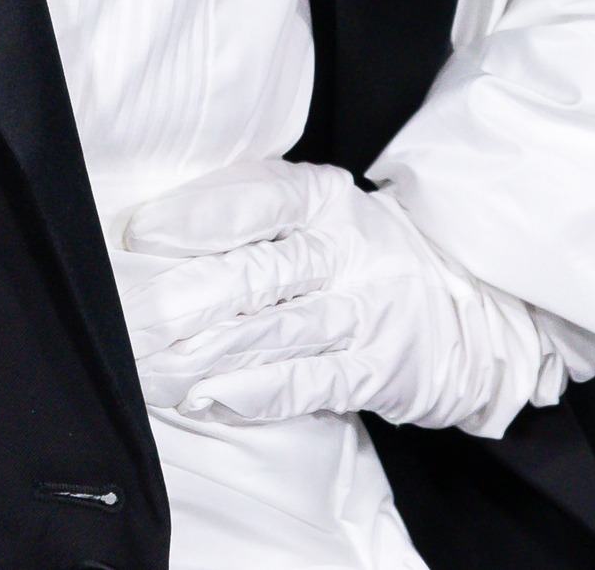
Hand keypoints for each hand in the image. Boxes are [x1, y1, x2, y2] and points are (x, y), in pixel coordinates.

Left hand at [118, 158, 594, 437]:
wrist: (464, 299)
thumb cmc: (358, 248)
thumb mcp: (318, 207)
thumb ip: (249, 205)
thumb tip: (156, 224)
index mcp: (326, 199)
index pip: (258, 202)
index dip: (196, 218)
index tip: (139, 235)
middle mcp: (346, 253)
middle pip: (257, 274)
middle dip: (185, 298)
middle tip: (130, 315)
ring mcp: (362, 314)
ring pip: (274, 334)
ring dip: (205, 354)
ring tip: (150, 363)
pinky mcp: (373, 369)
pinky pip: (308, 382)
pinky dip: (256, 392)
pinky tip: (210, 396)